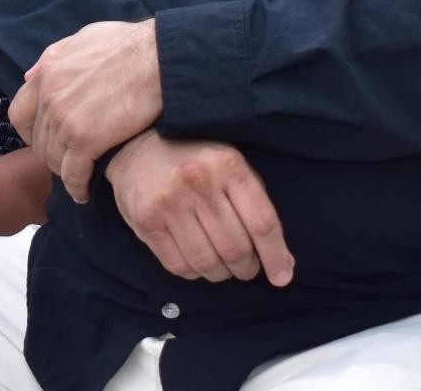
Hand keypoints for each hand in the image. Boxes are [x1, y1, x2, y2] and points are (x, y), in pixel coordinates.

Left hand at [10, 19, 162, 202]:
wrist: (159, 58)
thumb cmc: (128, 45)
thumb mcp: (84, 39)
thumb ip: (55, 57)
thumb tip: (31, 76)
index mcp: (47, 73)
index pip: (19, 114)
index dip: (30, 132)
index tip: (44, 139)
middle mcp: (49, 97)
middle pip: (38, 141)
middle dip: (51, 154)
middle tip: (69, 160)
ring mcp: (65, 120)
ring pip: (54, 160)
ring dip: (65, 171)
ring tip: (79, 176)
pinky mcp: (87, 140)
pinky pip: (73, 173)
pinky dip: (77, 186)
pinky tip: (85, 191)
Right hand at [105, 133, 292, 285]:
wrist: (137, 143)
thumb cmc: (195, 160)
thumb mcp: (231, 166)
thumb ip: (255, 208)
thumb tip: (283, 264)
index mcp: (227, 164)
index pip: (261, 222)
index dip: (275, 256)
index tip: (281, 277)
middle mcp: (198, 181)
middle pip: (235, 247)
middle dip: (246, 267)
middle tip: (245, 267)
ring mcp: (168, 201)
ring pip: (207, 262)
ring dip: (220, 273)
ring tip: (222, 267)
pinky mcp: (146, 219)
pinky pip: (178, 266)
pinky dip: (194, 273)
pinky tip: (197, 262)